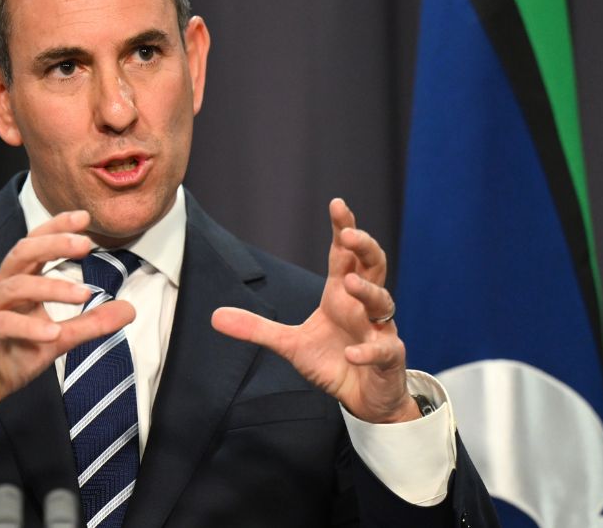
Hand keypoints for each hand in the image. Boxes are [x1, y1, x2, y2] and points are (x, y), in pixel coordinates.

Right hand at [0, 210, 135, 423]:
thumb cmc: (11, 356)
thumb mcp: (58, 340)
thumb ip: (90, 323)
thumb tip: (130, 309)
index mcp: (16, 281)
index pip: (35, 244)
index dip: (56, 228)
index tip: (85, 217)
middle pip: (22, 253)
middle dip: (53, 243)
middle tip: (86, 244)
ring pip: (15, 286)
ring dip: (50, 287)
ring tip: (83, 294)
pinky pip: (1, 324)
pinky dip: (28, 327)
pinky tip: (52, 333)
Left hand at [211, 199, 418, 422]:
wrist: (363, 399)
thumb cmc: (333, 361)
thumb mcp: (289, 344)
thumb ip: (257, 328)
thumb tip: (214, 316)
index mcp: (340, 296)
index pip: (343, 256)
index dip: (343, 229)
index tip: (337, 204)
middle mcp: (363, 306)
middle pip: (372, 266)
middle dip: (364, 248)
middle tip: (350, 234)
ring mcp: (380, 330)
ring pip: (383, 302)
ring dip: (367, 291)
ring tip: (347, 283)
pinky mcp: (388, 359)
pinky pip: (384, 350)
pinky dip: (368, 350)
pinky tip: (351, 352)